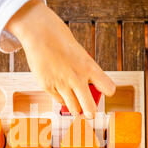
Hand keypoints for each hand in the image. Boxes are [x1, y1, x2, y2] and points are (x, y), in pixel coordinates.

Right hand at [6, 0, 115, 118]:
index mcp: (89, 67)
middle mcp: (77, 78)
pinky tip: (61, 92)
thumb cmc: (61, 41)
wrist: (40, 33)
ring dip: (76, 109)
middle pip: (90, 107)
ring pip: (74, 108)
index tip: (104, 91)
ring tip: (77, 109)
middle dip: (91, 112)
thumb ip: (84, 71)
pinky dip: (61, 98)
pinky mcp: (47, 86)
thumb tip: (85, 88)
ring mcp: (62, 84)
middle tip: (90, 114)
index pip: (108, 88)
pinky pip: (59, 100)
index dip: (107, 90)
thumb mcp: (79, 54)